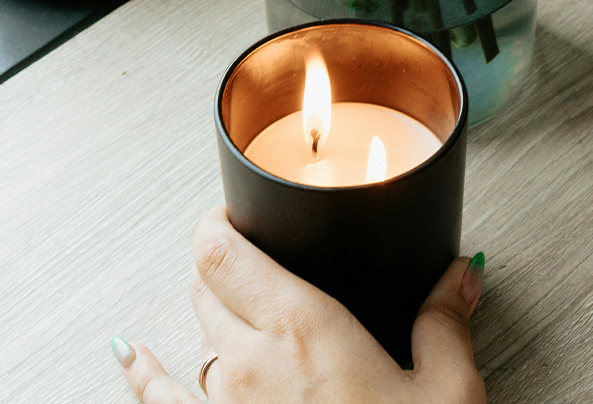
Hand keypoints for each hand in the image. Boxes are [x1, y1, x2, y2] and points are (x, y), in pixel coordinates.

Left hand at [111, 206, 486, 402]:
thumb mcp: (446, 390)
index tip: (233, 209)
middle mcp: (250, 362)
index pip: (223, 251)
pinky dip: (142, 371)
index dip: (217, 221)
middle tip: (249, 252)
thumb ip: (445, 322)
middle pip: (207, 283)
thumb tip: (461, 276)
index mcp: (304, 329)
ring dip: (210, 310)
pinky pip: (160, 397)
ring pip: (194, 332)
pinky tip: (131, 353)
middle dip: (225, 261)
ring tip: (226, 295)